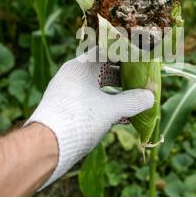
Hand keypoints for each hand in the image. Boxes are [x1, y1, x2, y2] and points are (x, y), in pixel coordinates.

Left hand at [25, 49, 154, 188]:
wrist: (45, 146)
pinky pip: (90, 99)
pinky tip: (121, 116)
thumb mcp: (110, 110)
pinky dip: (106, 104)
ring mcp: (68, 91)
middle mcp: (72, 74)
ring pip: (97, 86)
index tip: (141, 57)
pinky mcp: (66, 107)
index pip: (106, 50)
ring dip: (116, 92)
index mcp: (81, 66)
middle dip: (123, 75)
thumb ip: (132, 101)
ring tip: (135, 99)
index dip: (125, 53)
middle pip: (102, 68)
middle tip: (142, 80)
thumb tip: (150, 96)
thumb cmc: (79, 119)